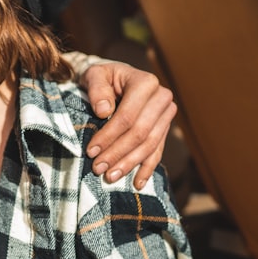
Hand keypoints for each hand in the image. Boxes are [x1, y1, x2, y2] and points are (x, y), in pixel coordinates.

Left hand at [78, 62, 175, 188]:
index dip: (109, 136)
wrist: (115, 78)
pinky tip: (137, 183)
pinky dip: (147, 169)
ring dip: (130, 164)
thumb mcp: (94, 75)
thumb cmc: (102, 77)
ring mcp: (166, 114)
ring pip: (150, 145)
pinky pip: (157, 151)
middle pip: (140, 133)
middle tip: (98, 168)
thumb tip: (103, 110)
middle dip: (118, 154)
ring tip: (110, 177)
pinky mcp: (164, 128)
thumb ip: (97, 88)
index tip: (91, 151)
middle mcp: (161, 98)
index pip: (128, 116)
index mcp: (145, 82)